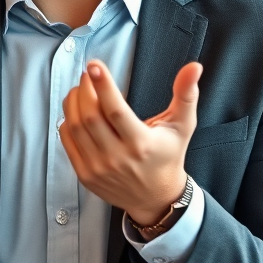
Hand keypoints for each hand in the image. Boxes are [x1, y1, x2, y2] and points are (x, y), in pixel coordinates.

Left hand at [59, 59, 201, 225]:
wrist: (155, 197)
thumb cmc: (168, 155)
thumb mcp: (182, 125)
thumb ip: (186, 94)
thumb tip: (194, 67)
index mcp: (141, 143)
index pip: (115, 110)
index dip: (103, 85)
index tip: (94, 65)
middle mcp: (118, 158)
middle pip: (91, 116)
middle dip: (85, 89)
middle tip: (88, 73)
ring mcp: (99, 168)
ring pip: (76, 127)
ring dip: (73, 101)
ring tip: (81, 88)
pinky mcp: (85, 175)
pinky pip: (68, 142)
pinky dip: (68, 121)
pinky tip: (76, 110)